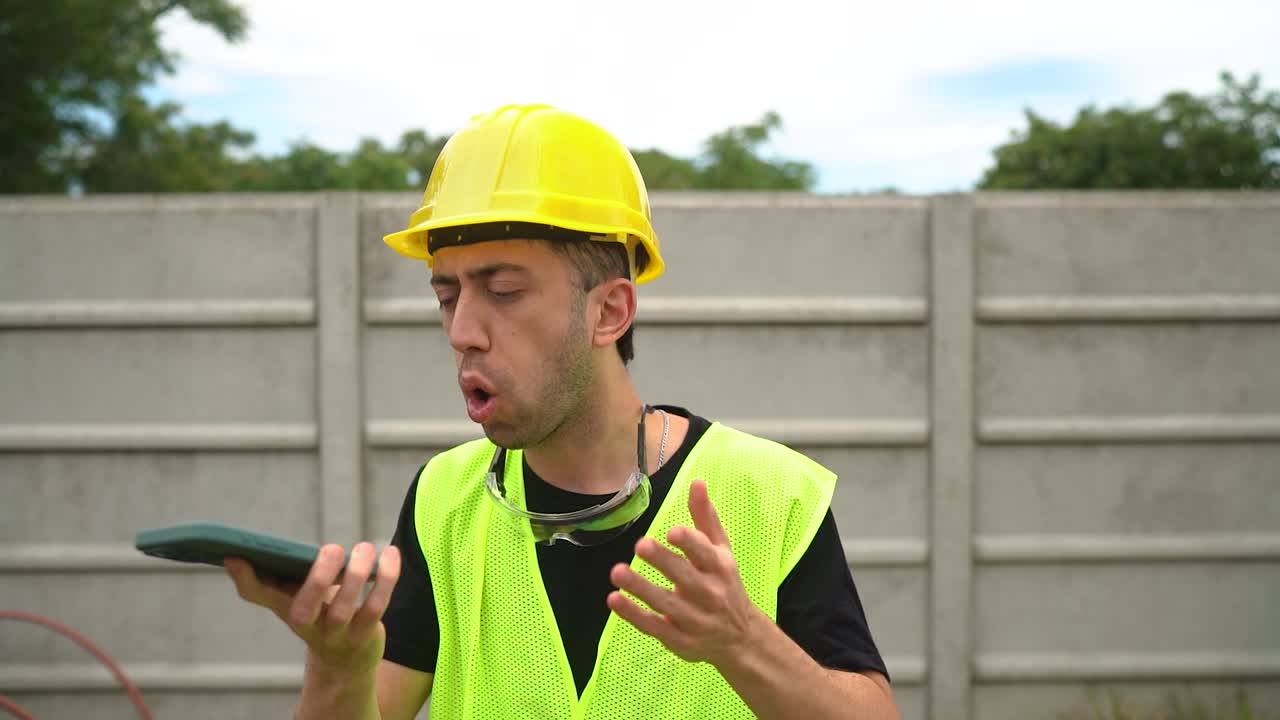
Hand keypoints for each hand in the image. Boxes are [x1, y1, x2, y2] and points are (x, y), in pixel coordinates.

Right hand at [225, 542, 400, 676]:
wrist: (344, 663)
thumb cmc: (318, 617)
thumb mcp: (295, 598)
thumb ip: (277, 577)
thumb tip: (246, 552)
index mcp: (285, 606)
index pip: (259, 594)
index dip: (247, 578)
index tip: (236, 556)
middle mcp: (307, 624)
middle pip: (306, 607)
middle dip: (319, 577)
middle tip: (332, 548)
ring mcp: (336, 633)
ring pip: (345, 608)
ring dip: (357, 574)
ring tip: (364, 547)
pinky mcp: (364, 635)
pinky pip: (376, 606)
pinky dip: (386, 578)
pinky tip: (390, 554)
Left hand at [608, 479, 763, 665]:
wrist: (740, 638)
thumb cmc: (725, 584)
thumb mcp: (722, 550)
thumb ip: (706, 517)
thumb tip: (697, 481)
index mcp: (720, 567)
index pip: (705, 553)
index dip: (690, 543)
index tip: (673, 531)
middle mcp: (709, 593)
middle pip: (684, 577)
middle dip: (663, 561)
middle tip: (640, 545)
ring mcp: (694, 619)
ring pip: (665, 603)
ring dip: (641, 588)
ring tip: (616, 572)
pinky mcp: (679, 639)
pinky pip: (654, 627)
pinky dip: (634, 615)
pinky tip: (614, 599)